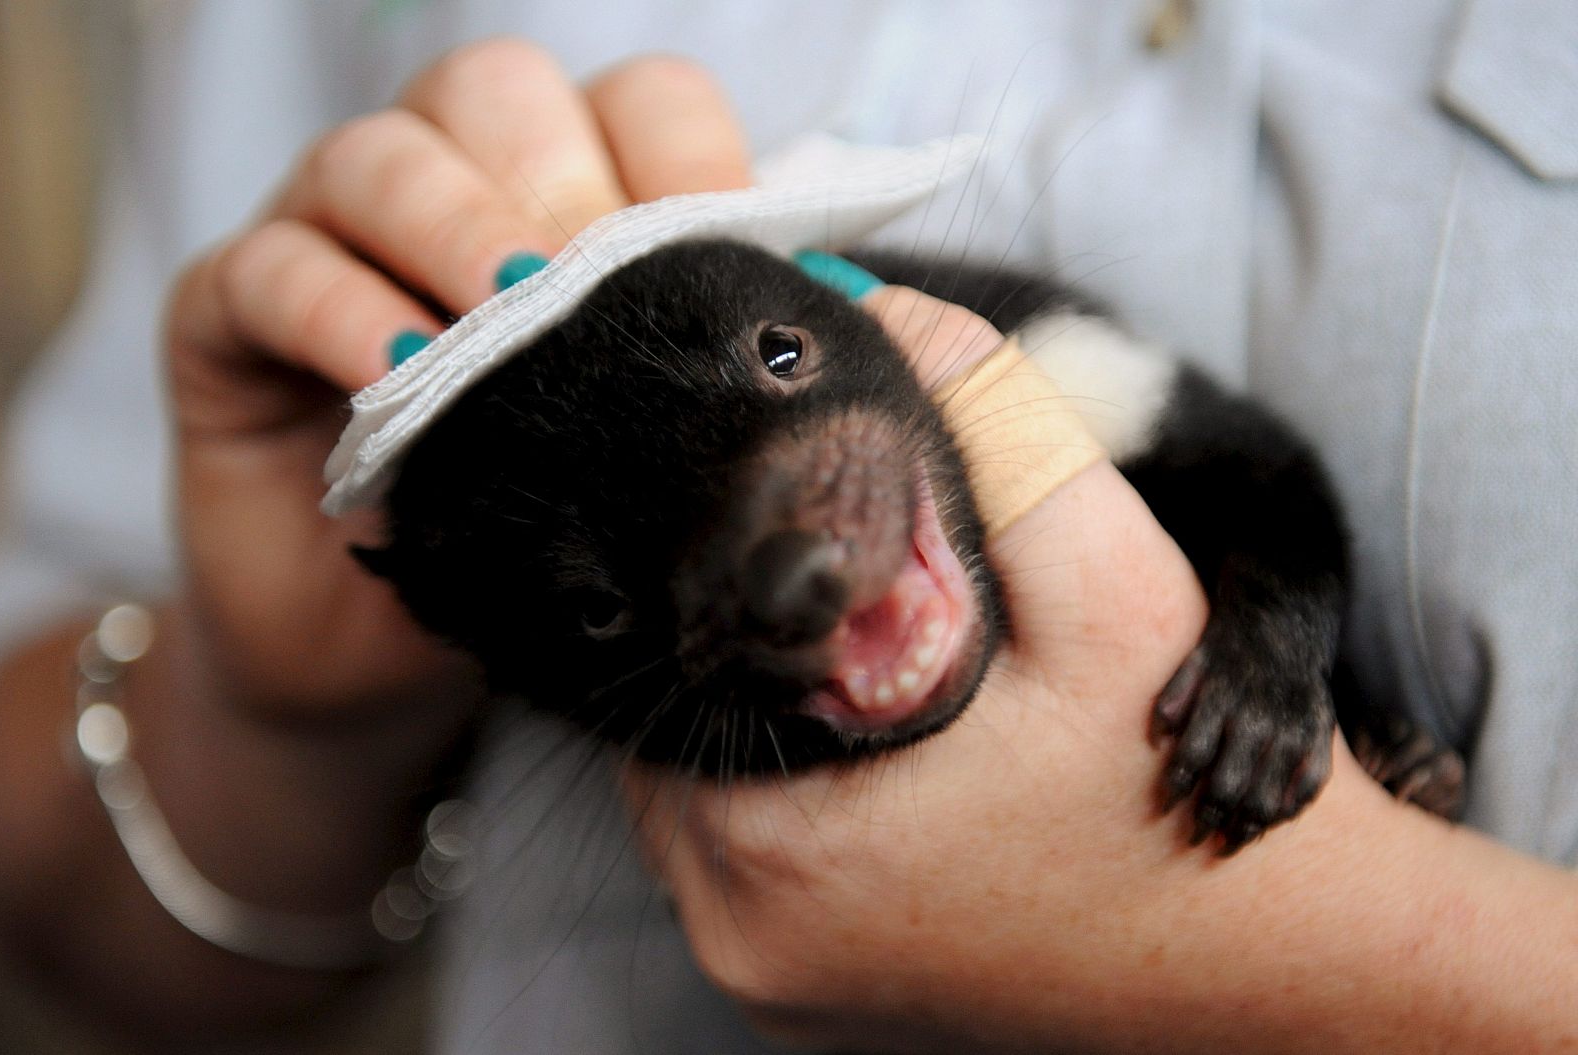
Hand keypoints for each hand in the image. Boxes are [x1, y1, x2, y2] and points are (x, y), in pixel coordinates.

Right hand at [164, 39, 751, 724]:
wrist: (379, 666)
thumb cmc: (525, 545)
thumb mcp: (631, 451)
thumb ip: (699, 364)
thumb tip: (829, 303)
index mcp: (558, 198)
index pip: (633, 103)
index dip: (682, 155)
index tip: (722, 248)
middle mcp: (442, 190)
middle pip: (496, 93)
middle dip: (558, 183)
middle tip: (591, 294)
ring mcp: (325, 239)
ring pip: (380, 157)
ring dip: (452, 229)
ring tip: (503, 321)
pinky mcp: (225, 312)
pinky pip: (272, 268)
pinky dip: (338, 311)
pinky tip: (397, 376)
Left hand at [625, 288, 1212, 1048]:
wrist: (1269, 963)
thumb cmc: (1177, 790)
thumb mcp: (1118, 588)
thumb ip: (1003, 431)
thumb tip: (884, 307)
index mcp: (781, 855)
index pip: (675, 670)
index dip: (738, 589)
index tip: (798, 545)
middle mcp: (746, 944)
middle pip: (678, 740)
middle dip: (751, 655)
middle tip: (834, 600)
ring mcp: (775, 992)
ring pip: (706, 808)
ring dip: (770, 727)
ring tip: (857, 668)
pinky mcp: (815, 1009)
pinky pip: (752, 874)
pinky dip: (794, 804)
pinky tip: (874, 754)